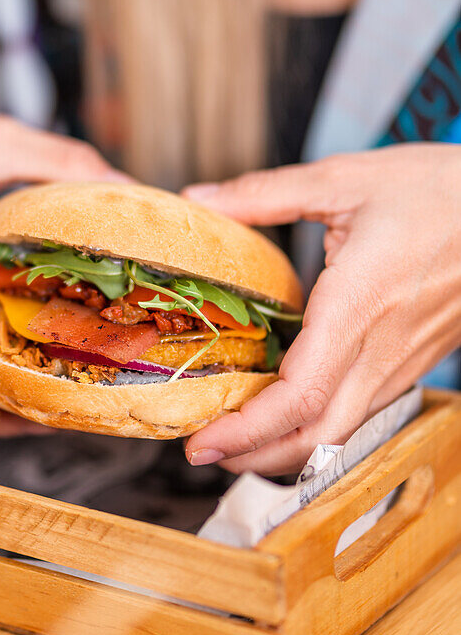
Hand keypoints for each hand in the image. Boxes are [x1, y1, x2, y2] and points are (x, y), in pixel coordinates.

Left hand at [182, 144, 460, 474]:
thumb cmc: (439, 188)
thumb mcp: (345, 178)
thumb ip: (264, 193)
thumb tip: (198, 198)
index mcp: (361, 300)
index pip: (302, 393)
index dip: (248, 429)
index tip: (202, 439)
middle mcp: (385, 345)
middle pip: (319, 434)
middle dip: (256, 456)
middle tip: (205, 451)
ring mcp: (405, 359)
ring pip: (343, 431)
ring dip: (286, 448)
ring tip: (235, 441)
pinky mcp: (415, 360)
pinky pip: (363, 410)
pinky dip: (317, 427)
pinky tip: (286, 414)